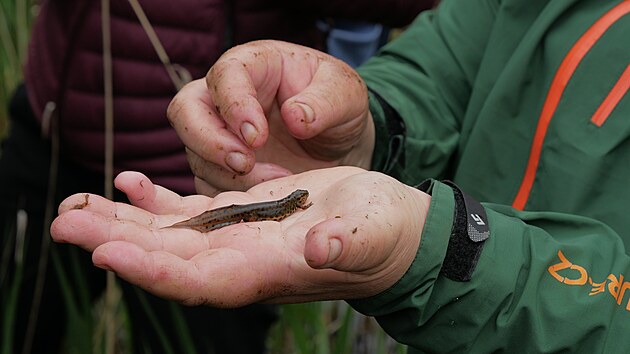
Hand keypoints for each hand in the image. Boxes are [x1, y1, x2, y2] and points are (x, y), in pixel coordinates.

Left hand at [50, 167, 429, 306]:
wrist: (387, 227)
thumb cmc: (384, 234)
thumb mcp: (371, 235)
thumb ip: (345, 244)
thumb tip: (317, 248)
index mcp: (267, 270)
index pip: (200, 281)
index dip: (153, 272)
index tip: (107, 253)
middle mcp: (241, 260)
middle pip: (167, 258)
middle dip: (115, 241)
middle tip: (64, 222)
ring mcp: (236, 238)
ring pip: (168, 234)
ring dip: (121, 221)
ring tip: (75, 206)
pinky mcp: (240, 214)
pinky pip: (188, 210)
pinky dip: (155, 198)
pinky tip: (128, 182)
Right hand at [167, 40, 374, 195]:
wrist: (338, 140)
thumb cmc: (338, 103)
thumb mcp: (346, 94)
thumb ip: (324, 102)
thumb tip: (294, 117)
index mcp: (253, 65)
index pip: (226, 76)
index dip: (234, 105)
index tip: (257, 137)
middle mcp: (224, 97)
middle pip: (186, 111)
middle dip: (208, 141)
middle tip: (244, 164)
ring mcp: (218, 134)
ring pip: (195, 153)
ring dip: (227, 174)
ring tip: (275, 182)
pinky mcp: (220, 167)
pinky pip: (208, 184)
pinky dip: (231, 195)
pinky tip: (265, 197)